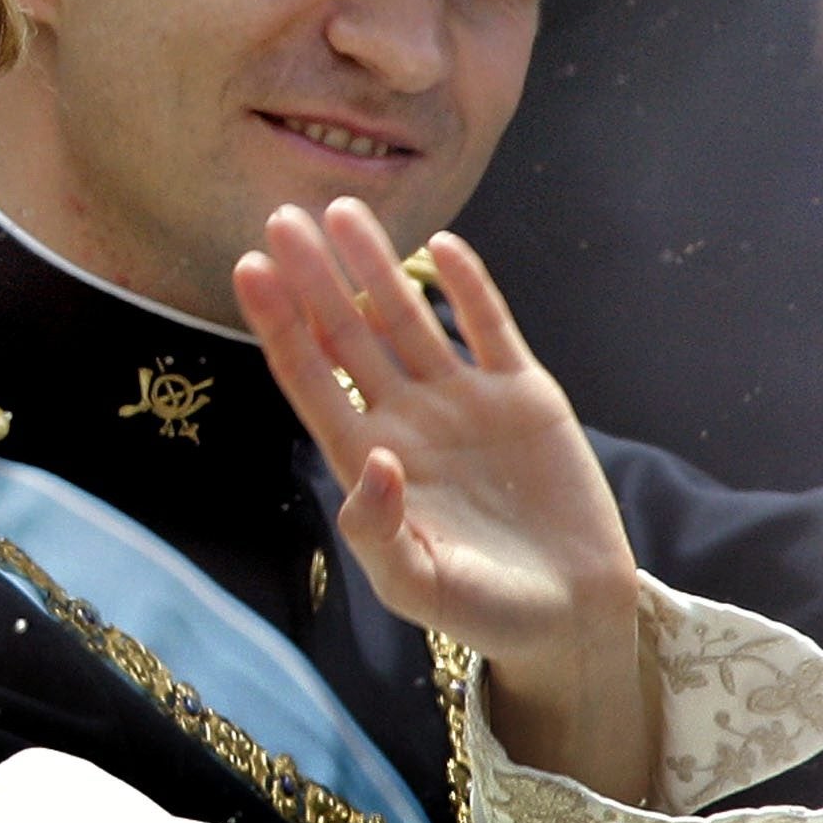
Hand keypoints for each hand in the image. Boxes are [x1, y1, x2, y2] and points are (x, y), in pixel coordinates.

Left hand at [233, 197, 651, 802]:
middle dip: (316, 278)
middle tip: (282, 216)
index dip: (280, 325)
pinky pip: (490, 327)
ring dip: (377, 265)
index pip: (311, 380)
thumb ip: (381, 536)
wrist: (572, 612)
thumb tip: (372, 464)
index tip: (249, 269)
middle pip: (350, 334)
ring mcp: (464, 402)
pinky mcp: (523, 394)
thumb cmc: (485, 611)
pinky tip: (441, 247)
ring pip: (410, 318)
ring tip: (343, 210)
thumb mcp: (421, 590)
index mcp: (371, 462)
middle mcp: (408, 420)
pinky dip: (468, 286)